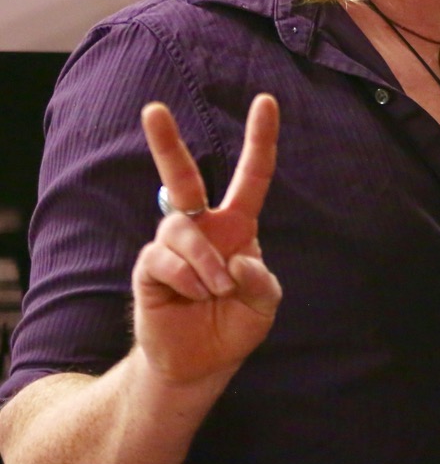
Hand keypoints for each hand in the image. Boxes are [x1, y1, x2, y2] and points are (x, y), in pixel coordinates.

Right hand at [132, 94, 281, 388]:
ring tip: (215, 291)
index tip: (266, 100)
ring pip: (182, 231)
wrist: (201, 364)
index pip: (253, 174)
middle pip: (181, 177)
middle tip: (153, 109)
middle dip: (165, 142)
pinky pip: (164, 260)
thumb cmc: (235, 325)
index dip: (260, 138)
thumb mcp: (264, 304)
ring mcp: (172, 246)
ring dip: (205, 264)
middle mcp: (202, 227)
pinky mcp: (149, 269)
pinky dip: (188, 279)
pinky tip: (193, 297)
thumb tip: (237, 260)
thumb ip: (261, 282)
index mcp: (237, 225)